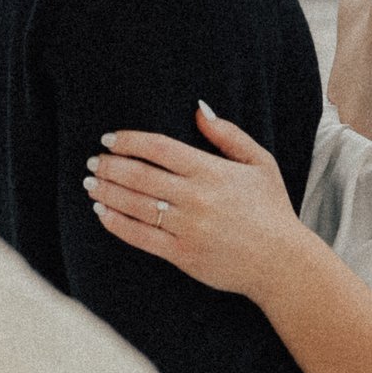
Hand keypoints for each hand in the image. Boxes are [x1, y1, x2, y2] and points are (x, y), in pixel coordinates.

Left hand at [85, 105, 302, 297]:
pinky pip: (140, 237)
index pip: (159, 148)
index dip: (129, 141)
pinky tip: (102, 213)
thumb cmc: (271, 209)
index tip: (110, 139)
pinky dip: (116, 223)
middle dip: (110, 166)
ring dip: (107, 192)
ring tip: (91, 184)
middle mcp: (196, 198)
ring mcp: (188, 228)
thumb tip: (198, 110)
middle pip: (140, 175)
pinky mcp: (182, 255)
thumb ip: (228, 134)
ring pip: (135, 205)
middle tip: (92, 161)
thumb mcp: (260, 163)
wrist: (281, 262)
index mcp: (212, 171)